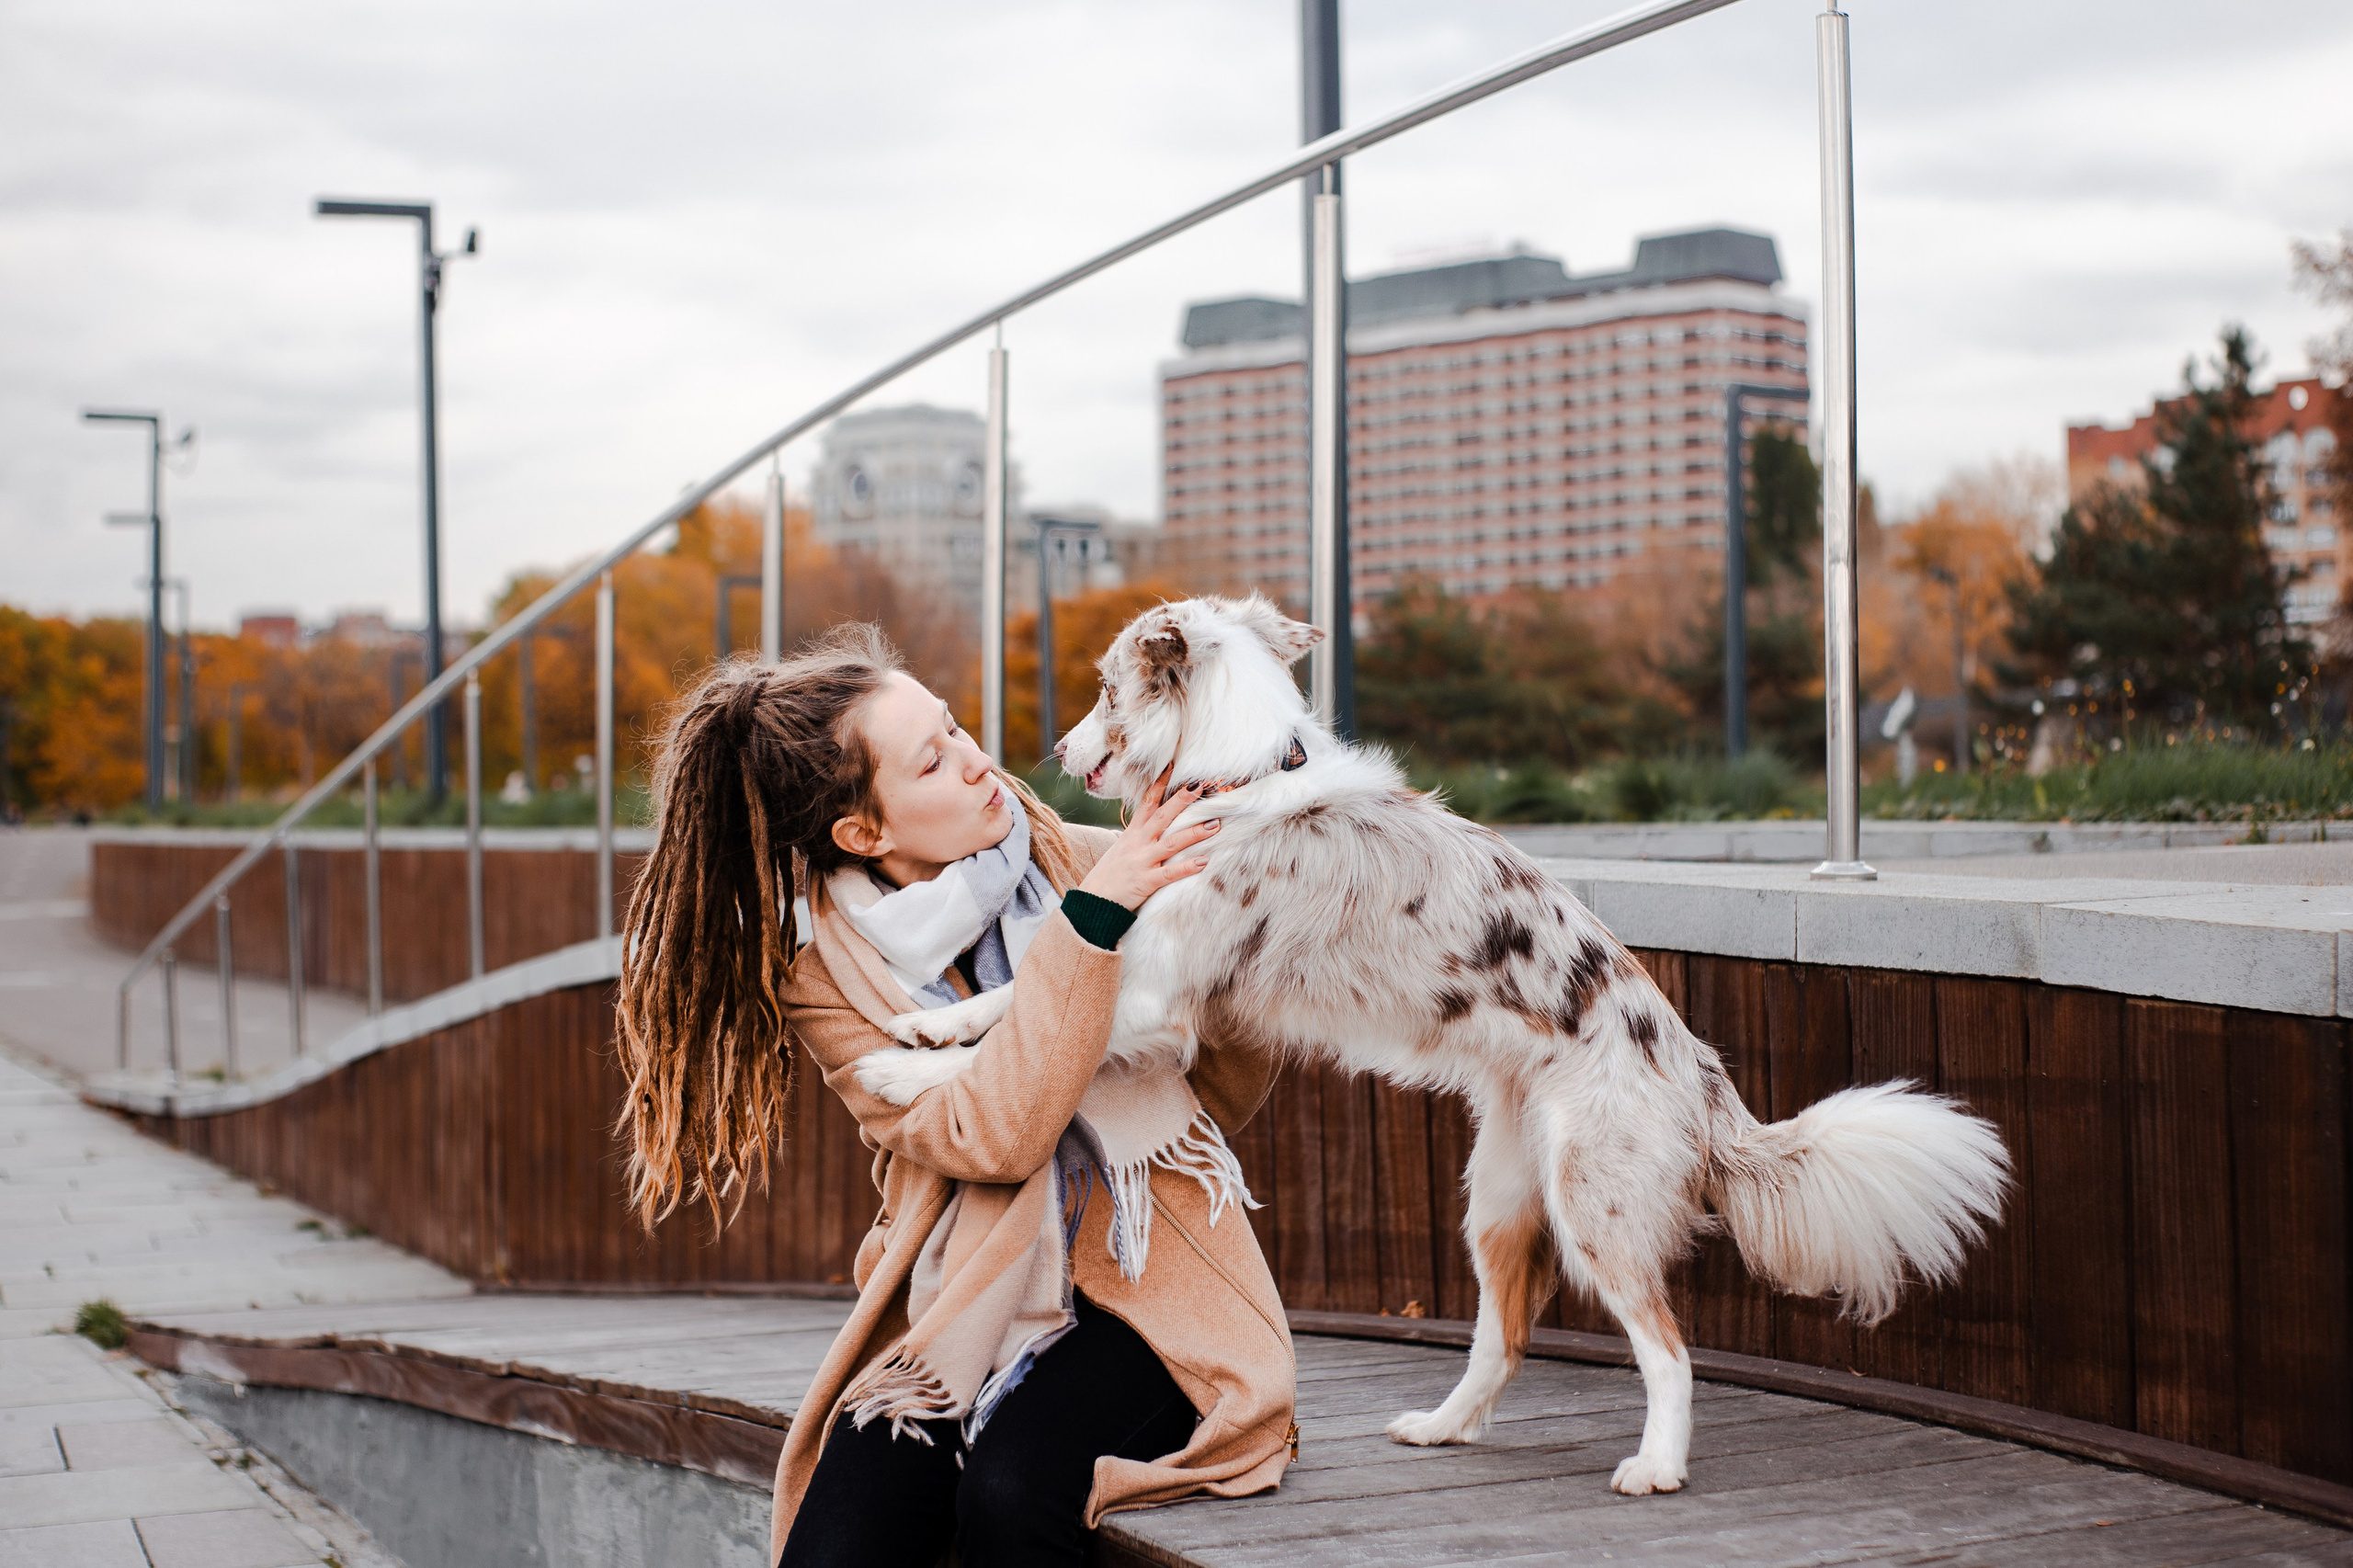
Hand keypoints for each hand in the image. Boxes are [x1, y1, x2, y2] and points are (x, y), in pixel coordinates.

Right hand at [1076, 765, 1219, 910]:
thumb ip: (1139, 836)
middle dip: (1181, 800)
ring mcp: (1142, 861)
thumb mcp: (1122, 848)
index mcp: (1132, 833)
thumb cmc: (1110, 875)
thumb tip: (1156, 825)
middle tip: (1200, 786)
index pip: (1147, 802)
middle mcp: (1138, 843)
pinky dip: (1186, 867)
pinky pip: (1169, 873)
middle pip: (1162, 816)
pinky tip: (1203, 862)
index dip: (1160, 783)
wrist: (1092, 901)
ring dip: (1194, 833)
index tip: (1173, 765)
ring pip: (1171, 843)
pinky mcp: (1145, 881)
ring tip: (1215, 825)